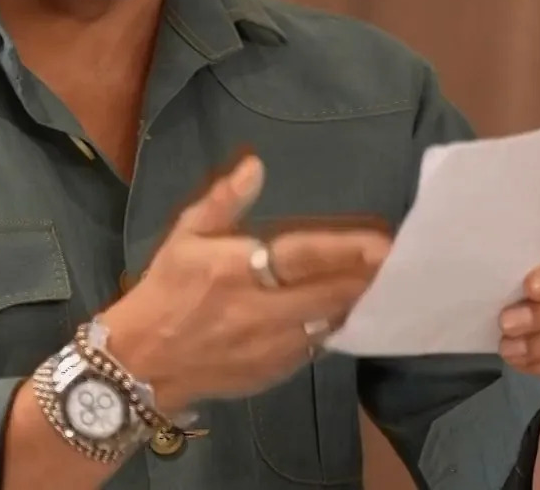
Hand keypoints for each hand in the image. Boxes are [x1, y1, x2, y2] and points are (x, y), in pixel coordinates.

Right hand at [101, 155, 390, 410]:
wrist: (141, 363)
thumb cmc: (164, 291)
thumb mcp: (184, 237)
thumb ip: (222, 202)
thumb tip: (256, 165)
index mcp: (237, 271)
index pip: (304, 257)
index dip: (347, 251)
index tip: (384, 244)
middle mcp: (259, 311)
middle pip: (332, 295)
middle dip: (367, 280)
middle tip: (398, 264)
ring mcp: (270, 347)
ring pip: (330, 324)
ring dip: (355, 305)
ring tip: (381, 285)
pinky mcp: (274, 373)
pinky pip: (315, 348)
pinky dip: (332, 329)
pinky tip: (342, 313)